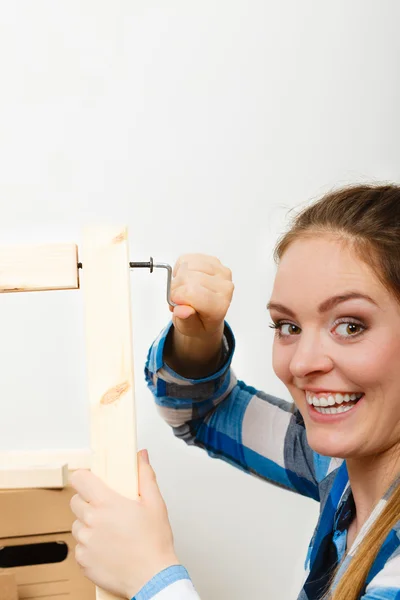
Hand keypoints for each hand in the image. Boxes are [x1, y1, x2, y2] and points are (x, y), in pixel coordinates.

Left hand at [70, 450, 178, 598]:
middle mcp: (91, 521)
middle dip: (88, 502)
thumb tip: (140, 457)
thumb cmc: (154, 543)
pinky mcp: (83, 561)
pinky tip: (107, 548)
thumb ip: (145, 475)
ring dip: (88, 525)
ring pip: (77, 525)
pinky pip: (79, 548)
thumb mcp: (155, 503)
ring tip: (109, 531)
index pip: (80, 479)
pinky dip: (89, 547)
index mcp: (106, 503)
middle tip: (106, 509)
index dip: (84, 477)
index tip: (89, 480)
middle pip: (76, 502)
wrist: (152, 577)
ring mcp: (85, 542)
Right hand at [170, 254, 233, 339]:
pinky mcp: (214, 261)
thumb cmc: (200, 322)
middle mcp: (224, 287)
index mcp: (219, 306)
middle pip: (188, 278)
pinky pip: (188, 258)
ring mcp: (221, 272)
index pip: (192, 292)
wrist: (207, 315)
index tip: (175, 305)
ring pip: (187, 266)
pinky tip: (186, 279)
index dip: (177, 297)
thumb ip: (186, 320)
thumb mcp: (189, 329)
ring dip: (178, 278)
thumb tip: (182, 310)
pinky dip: (181, 268)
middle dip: (175, 289)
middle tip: (177, 300)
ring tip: (182, 290)